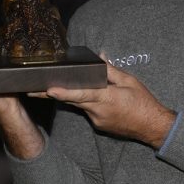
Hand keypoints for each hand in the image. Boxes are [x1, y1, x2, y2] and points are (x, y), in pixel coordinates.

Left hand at [38, 63, 175, 148]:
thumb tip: (99, 57)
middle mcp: (98, 111)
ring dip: (73, 96)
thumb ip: (111, 70)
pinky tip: (95, 98)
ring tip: (62, 87)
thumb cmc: (143, 102)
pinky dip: (87, 103)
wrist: (152, 126)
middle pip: (71, 100)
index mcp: (106, 98)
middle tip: (31, 89)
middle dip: (52, 94)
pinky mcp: (99, 125)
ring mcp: (97, 120)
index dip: (63, 92)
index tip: (48, 90)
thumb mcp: (129, 81)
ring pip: (80, 105)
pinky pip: (88, 111)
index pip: (81, 94)